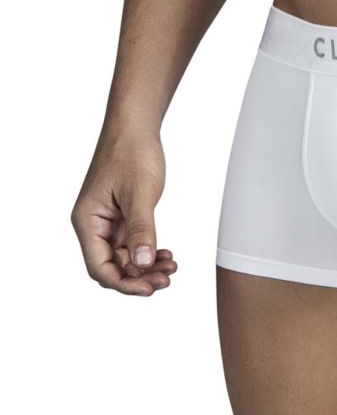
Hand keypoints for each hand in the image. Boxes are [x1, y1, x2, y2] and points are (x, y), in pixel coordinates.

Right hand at [71, 128, 176, 295]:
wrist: (136, 126)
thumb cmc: (132, 152)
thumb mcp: (140, 193)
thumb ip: (141, 229)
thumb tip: (141, 264)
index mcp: (87, 221)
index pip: (99, 267)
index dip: (123, 283)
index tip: (150, 288)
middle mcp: (93, 224)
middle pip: (111, 266)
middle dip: (138, 277)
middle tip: (166, 280)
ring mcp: (107, 221)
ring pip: (123, 257)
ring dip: (145, 266)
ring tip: (171, 268)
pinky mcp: (121, 215)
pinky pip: (131, 243)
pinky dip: (148, 251)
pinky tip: (165, 255)